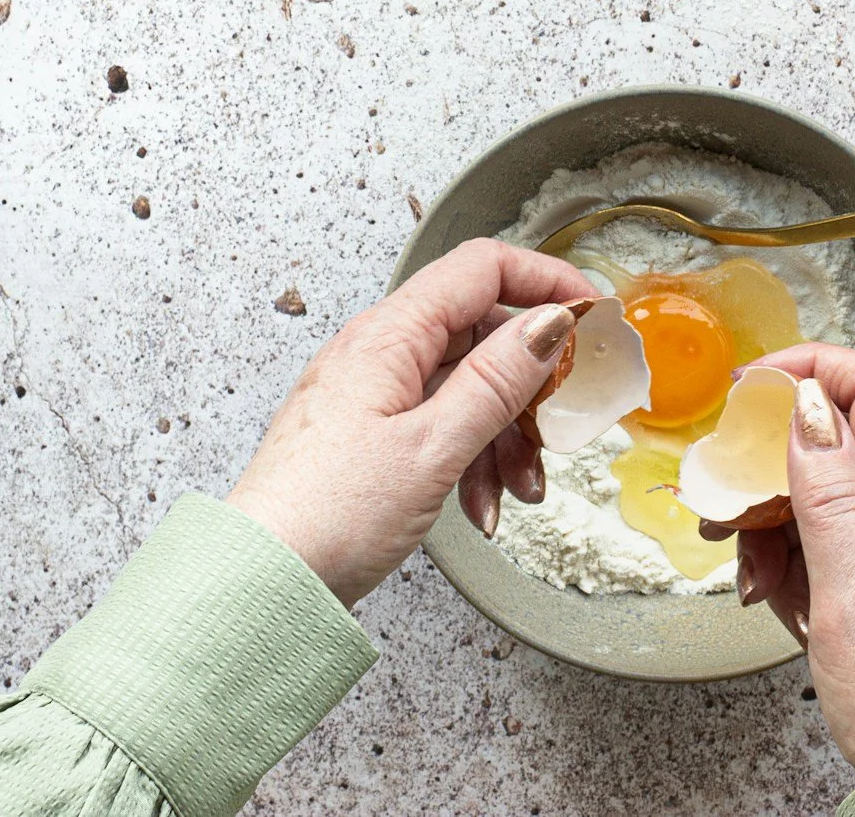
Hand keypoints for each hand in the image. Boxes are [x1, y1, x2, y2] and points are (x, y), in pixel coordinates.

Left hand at [226, 239, 589, 605]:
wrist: (262, 584)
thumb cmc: (330, 516)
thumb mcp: (434, 446)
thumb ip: (497, 380)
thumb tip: (549, 321)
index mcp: (389, 335)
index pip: (482, 269)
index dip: (545, 280)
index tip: (592, 314)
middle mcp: (378, 351)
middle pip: (480, 334)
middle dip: (531, 384)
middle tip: (561, 427)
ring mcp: (372, 393)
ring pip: (466, 386)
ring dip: (506, 434)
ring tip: (520, 490)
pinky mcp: (369, 434)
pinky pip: (440, 424)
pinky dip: (472, 459)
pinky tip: (483, 506)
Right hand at [702, 345, 854, 775]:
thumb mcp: (849, 600)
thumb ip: (830, 498)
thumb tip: (810, 407)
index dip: (814, 366)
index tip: (752, 388)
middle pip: (843, 433)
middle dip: (774, 454)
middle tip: (728, 500)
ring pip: (829, 488)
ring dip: (776, 515)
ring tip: (750, 568)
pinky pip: (835, 537)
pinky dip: (795, 554)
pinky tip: (778, 593)